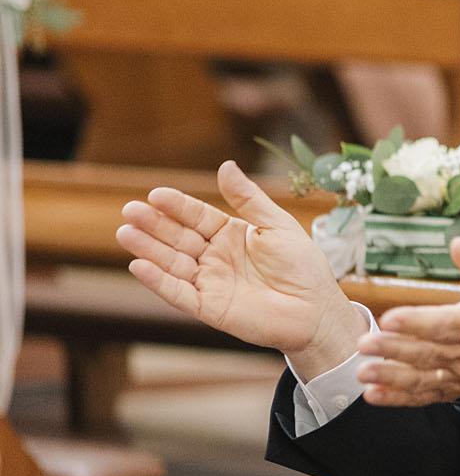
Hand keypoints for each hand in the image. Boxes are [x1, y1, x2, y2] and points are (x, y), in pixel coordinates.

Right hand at [117, 161, 362, 374]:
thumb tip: (225, 165)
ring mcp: (210, 282)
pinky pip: (179, 294)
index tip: (156, 194)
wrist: (317, 310)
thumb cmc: (303, 266)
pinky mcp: (209, 308)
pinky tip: (139, 266)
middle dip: (154, 225)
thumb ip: (249, 199)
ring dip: (149, 249)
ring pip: (172, 263)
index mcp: (231, 235)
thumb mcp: (277, 226)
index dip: (177, 206)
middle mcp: (216, 257)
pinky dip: (159, 281)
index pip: (197, 217)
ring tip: (126, 233)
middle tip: (130, 210)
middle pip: (178, 238)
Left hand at [354, 236, 459, 404]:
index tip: (391, 319)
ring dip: (390, 376)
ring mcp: (458, 374)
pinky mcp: (451, 388)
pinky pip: (423, 395)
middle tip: (364, 345)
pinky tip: (373, 395)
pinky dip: (397, 398)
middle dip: (393, 349)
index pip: (445, 324)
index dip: (417, 323)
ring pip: (421, 378)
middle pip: (426, 352)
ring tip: (363, 373)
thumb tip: (458, 244)